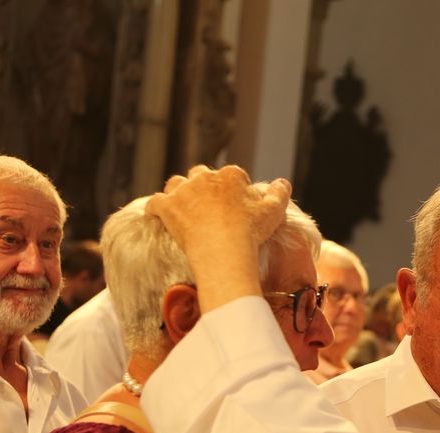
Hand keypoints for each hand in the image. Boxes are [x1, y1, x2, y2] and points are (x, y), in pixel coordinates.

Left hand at [147, 165, 290, 255]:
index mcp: (230, 176)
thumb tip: (283, 183)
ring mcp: (183, 191)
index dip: (235, 189)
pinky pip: (155, 202)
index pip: (232, 175)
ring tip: (185, 207)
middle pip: (201, 175)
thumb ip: (279, 194)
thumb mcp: (274, 212)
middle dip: (205, 186)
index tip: (237, 205)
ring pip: (176, 183)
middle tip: (210, 207)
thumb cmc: (250, 232)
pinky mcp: (167, 207)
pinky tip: (159, 215)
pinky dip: (157, 208)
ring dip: (179, 192)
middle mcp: (204, 177)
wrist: (223, 251)